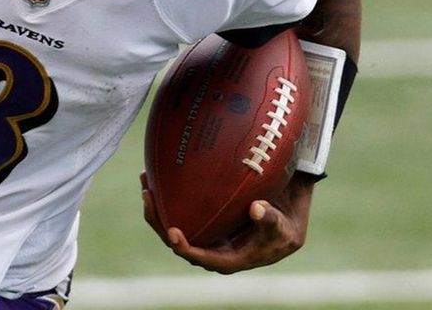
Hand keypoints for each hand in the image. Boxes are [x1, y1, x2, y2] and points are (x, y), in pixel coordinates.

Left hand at [140, 171, 313, 273]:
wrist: (286, 219)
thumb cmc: (285, 228)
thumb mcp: (283, 226)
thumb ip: (270, 220)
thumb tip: (256, 209)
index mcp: (229, 259)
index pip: (202, 258)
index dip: (186, 248)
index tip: (172, 233)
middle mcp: (212, 249)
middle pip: (178, 242)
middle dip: (159, 221)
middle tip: (148, 196)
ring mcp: (205, 235)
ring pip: (173, 224)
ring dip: (157, 206)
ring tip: (145, 180)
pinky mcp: (203, 222)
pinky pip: (180, 211)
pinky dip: (168, 195)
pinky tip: (157, 173)